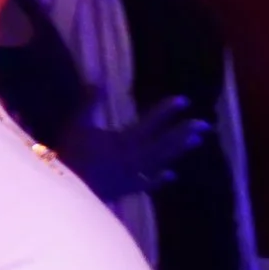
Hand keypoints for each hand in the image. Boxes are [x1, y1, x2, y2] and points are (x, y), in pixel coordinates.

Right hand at [59, 97, 212, 201]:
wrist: (64, 188)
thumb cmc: (69, 153)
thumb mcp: (76, 123)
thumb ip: (90, 102)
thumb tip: (99, 80)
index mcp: (123, 141)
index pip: (150, 123)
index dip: (167, 111)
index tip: (184, 100)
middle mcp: (133, 158)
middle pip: (163, 144)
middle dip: (183, 133)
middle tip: (205, 124)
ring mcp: (132, 175)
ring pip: (160, 162)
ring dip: (178, 151)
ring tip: (197, 141)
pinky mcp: (125, 189)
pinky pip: (145, 184)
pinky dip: (158, 180)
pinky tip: (172, 175)